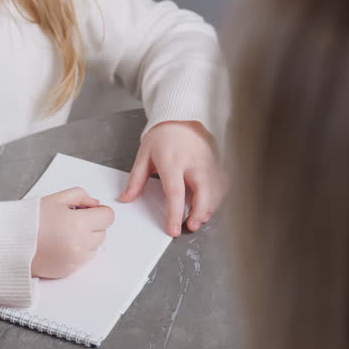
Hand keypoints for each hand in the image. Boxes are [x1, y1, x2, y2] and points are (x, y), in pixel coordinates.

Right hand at [31, 187, 114, 278]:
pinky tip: (60, 245)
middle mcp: (80, 244)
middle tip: (72, 220)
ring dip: (86, 239)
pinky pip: (83, 260)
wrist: (9, 244)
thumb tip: (95, 204)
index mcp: (78, 223)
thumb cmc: (28, 220)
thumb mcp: (55, 198)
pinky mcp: (69, 271)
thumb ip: (80, 196)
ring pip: (95, 247)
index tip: (89, 211)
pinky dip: (77, 252)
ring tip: (64, 233)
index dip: (99, 212)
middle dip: (92, 225)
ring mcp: (75, 260)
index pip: (108, 217)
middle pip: (103, 232)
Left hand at [120, 120, 224, 236]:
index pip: (175, 191)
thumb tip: (126, 198)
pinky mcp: (216, 162)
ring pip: (215, 189)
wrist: (180, 119)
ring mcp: (207, 162)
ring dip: (209, 207)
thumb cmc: (162, 137)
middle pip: (203, 191)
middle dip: (200, 213)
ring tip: (199, 218)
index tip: (174, 229)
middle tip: (192, 226)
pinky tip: (209, 205)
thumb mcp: (144, 155)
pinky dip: (218, 197)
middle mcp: (193, 162)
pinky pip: (222, 183)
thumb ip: (136, 179)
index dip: (175, 213)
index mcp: (172, 161)